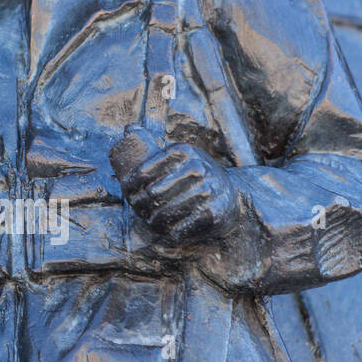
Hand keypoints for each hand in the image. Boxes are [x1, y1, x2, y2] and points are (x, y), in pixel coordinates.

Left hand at [110, 126, 242, 246]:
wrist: (233, 194)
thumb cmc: (197, 174)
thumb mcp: (182, 154)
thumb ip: (155, 141)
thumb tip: (128, 128)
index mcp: (182, 151)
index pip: (142, 172)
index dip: (129, 187)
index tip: (128, 196)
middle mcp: (196, 168)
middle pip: (152, 194)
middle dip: (140, 206)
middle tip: (139, 212)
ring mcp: (207, 191)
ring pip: (165, 212)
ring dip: (153, 221)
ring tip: (150, 222)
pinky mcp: (214, 214)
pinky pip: (182, 228)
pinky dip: (171, 233)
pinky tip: (166, 232)